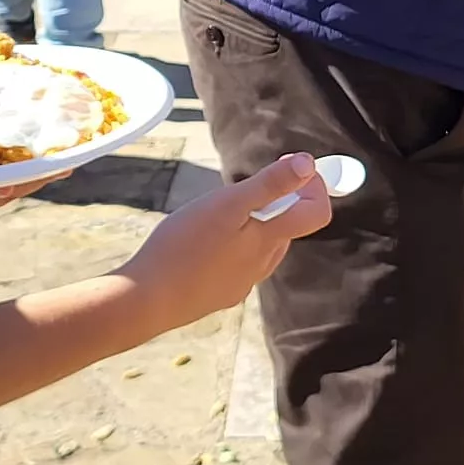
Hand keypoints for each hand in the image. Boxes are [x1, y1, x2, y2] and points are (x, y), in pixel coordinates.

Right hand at [117, 153, 329, 330]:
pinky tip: (199, 244)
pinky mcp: (219, 294)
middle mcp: (261, 266)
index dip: (312, 186)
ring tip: (214, 213)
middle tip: (241, 185)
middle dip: (276, 201)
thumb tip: (308, 164)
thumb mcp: (227, 204)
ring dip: (252, 224)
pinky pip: (237, 265)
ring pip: (260, 247)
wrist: (148, 300)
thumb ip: (270, 184)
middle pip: (286, 227)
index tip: (288, 165)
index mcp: (268, 241)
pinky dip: (231, 247)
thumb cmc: (184, 246)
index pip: (316, 214)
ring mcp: (240, 284)